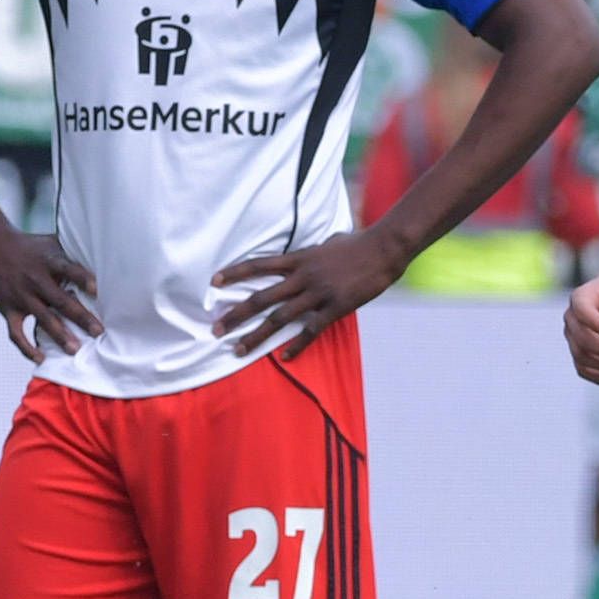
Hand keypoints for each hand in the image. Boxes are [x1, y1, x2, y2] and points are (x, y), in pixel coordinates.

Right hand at [0, 221, 102, 358]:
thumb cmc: (28, 246)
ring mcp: (21, 296)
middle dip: (81, 317)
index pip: (67, 268)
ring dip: (60, 336)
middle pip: (61, 300)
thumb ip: (72, 252)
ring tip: (74, 349)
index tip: (96, 289)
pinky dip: (26, 348)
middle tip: (98, 332)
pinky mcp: (7, 309)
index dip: (81, 278)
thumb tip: (102, 254)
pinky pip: (16, 333)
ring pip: (43, 319)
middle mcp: (36, 279)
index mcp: (48, 262)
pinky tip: (40, 358)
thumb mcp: (50, 243)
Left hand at [213, 229, 401, 358]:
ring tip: (238, 349)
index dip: (235, 273)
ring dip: (256, 335)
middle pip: (261, 297)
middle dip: (236, 314)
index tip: (214, 282)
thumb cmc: (358, 243)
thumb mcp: (328, 242)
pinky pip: (311, 330)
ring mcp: (318, 293)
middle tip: (215, 328)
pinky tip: (284, 357)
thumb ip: (313, 251)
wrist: (384, 248)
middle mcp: (303, 276)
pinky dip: (296, 345)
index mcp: (299, 258)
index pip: (259, 265)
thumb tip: (311, 250)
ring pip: (279, 317)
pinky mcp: (335, 307)